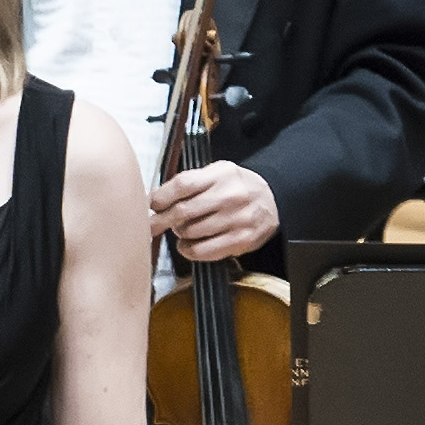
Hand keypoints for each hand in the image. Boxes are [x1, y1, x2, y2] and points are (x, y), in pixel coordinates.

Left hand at [151, 159, 281, 268]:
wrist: (273, 200)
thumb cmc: (236, 188)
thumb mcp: (217, 173)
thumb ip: (189, 183)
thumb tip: (153, 201)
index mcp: (222, 174)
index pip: (182, 184)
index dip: (160, 197)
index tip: (151, 205)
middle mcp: (231, 195)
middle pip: (182, 211)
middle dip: (160, 221)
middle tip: (152, 225)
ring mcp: (238, 219)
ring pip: (190, 232)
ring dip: (179, 234)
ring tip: (183, 229)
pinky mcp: (241, 240)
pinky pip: (202, 251)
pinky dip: (189, 250)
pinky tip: (190, 244)